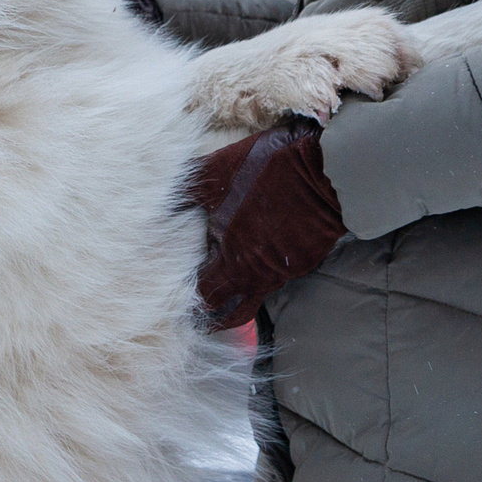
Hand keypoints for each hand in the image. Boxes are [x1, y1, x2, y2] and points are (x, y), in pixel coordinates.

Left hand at [188, 121, 345, 329]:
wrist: (328, 168)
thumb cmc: (267, 171)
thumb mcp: (216, 173)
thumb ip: (185, 190)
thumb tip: (154, 194)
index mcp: (235, 262)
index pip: (207, 298)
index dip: (192, 301)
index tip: (181, 299)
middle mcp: (263, 274)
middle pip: (237, 308)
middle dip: (220, 313)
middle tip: (205, 309)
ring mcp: (290, 268)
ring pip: (260, 286)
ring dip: (243, 281)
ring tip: (229, 263)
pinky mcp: (309, 256)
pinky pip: (281, 268)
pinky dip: (267, 262)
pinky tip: (260, 241)